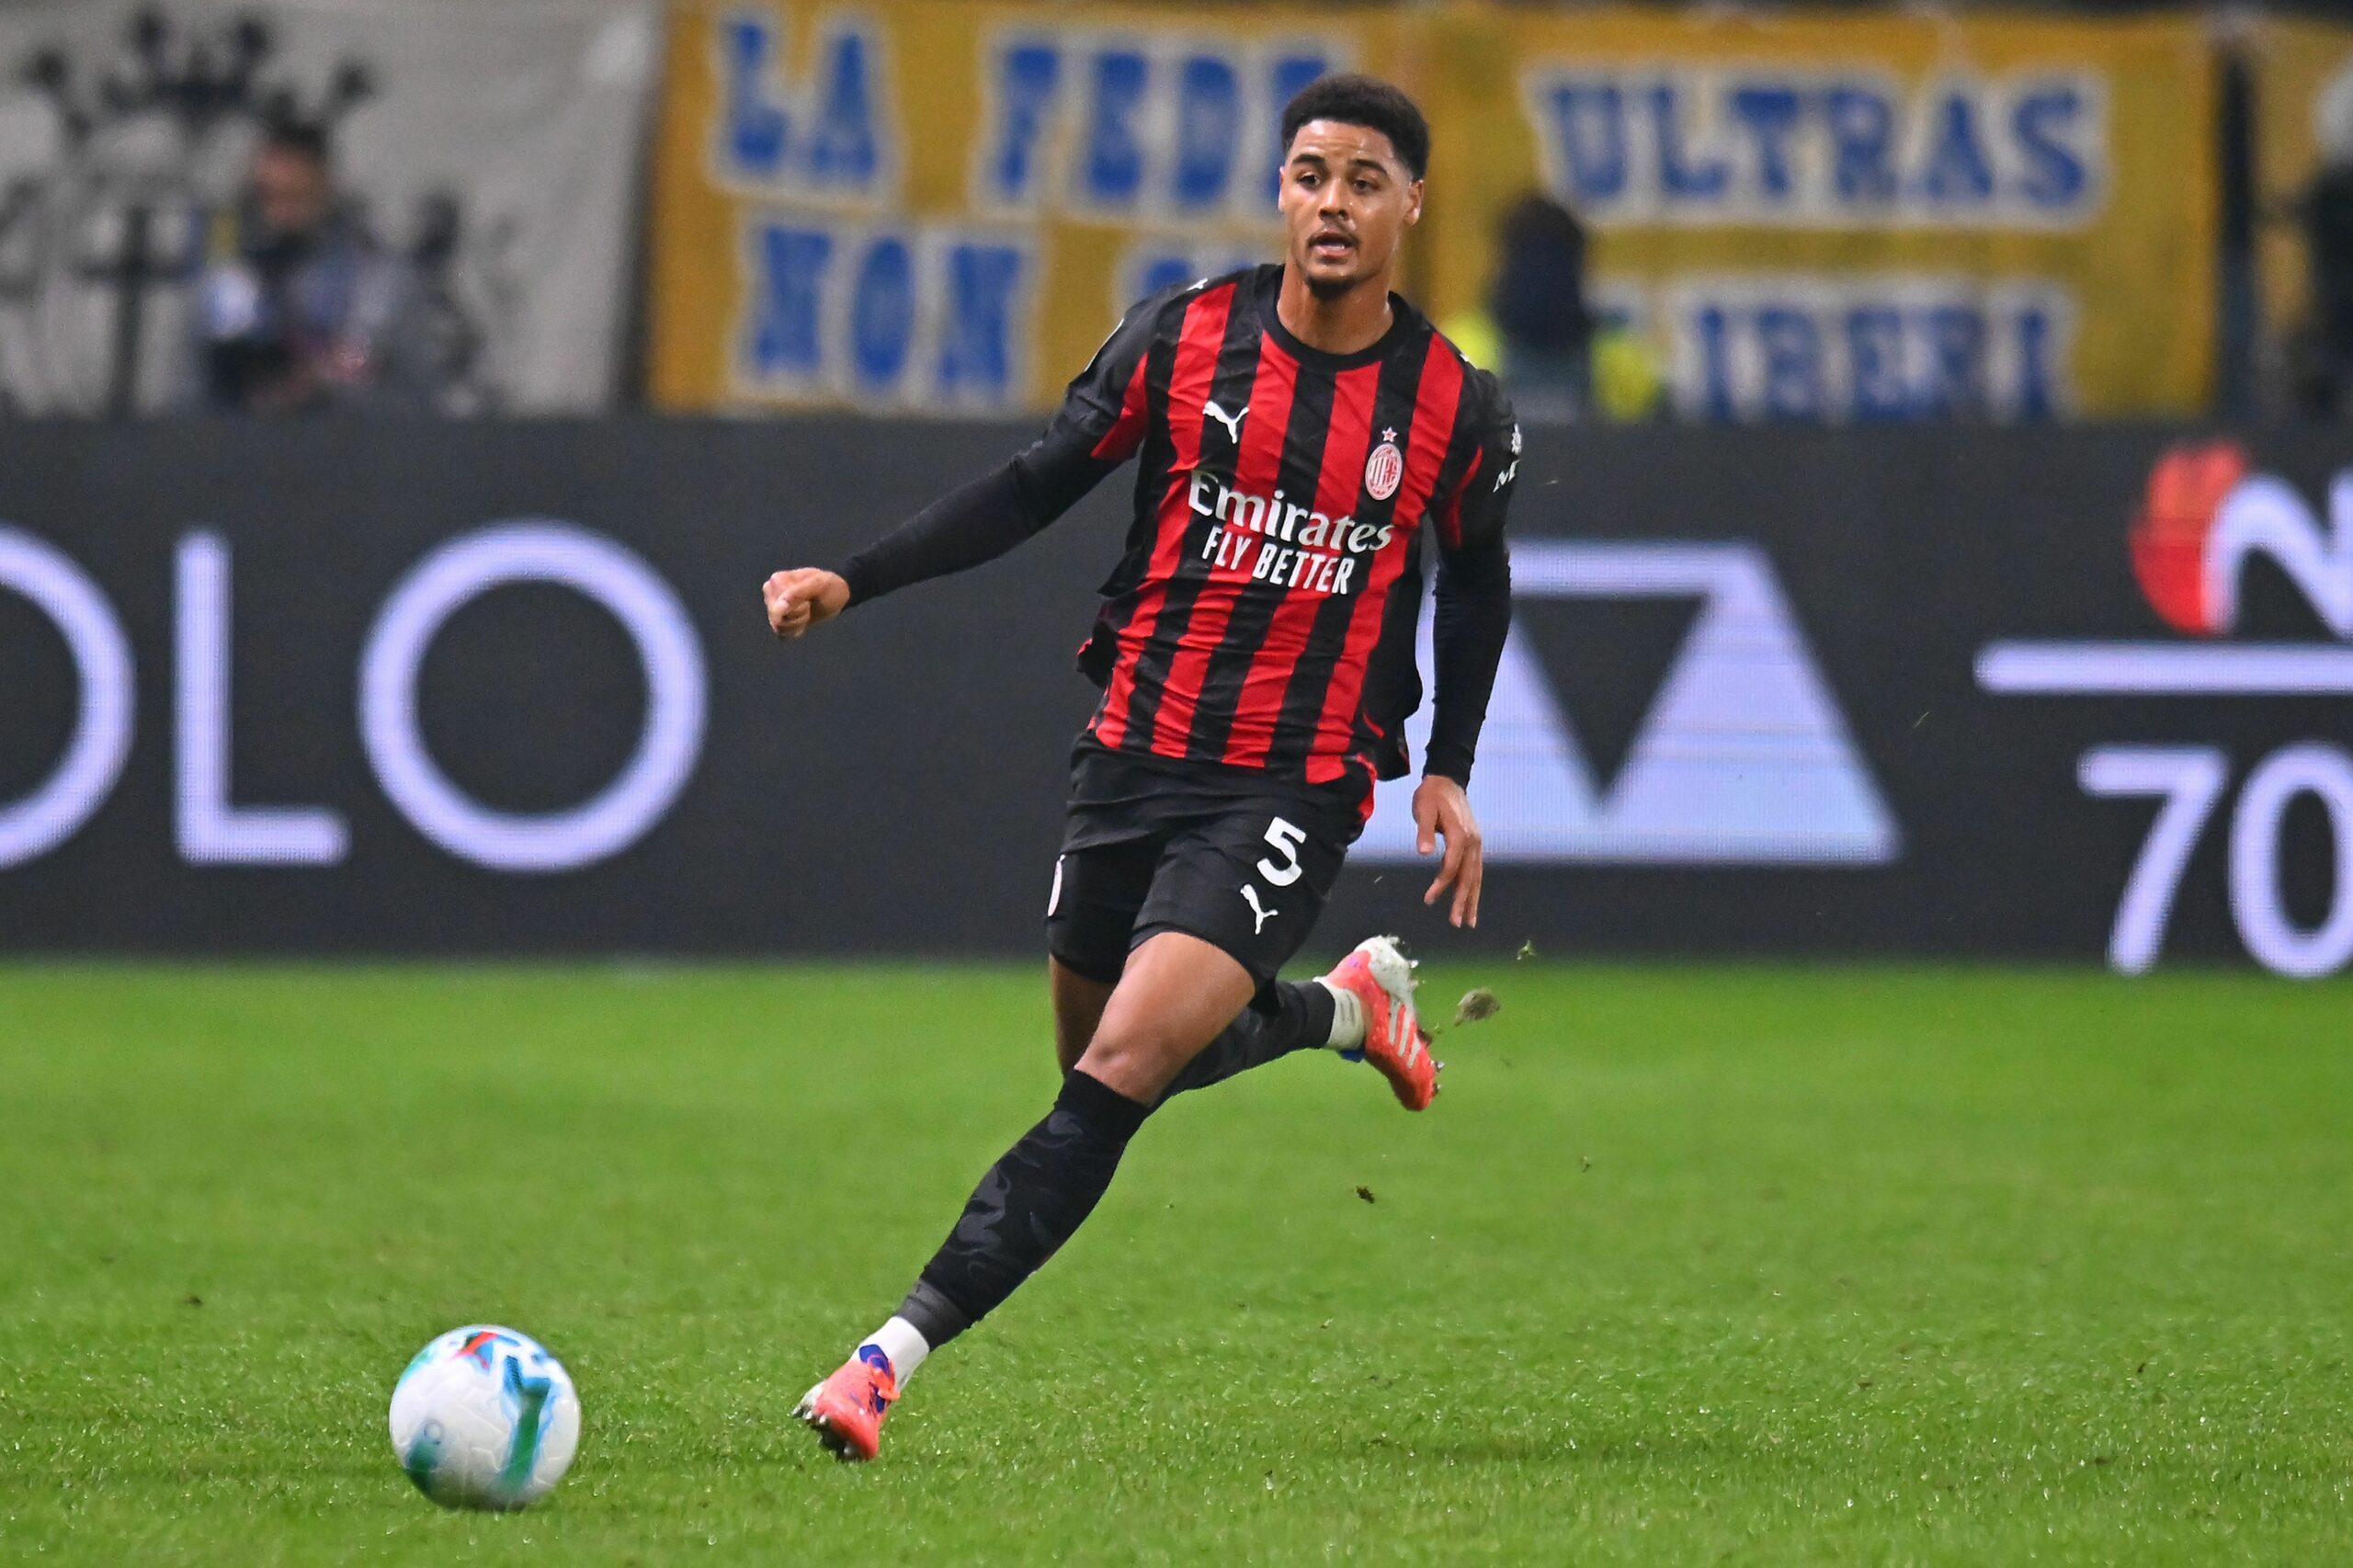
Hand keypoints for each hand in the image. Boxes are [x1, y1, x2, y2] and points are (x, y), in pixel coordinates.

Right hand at [762, 569, 848, 639]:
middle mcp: (771, 594)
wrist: (837, 595)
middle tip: (809, 604)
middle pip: (777, 618)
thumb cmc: (828, 586)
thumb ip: (797, 593)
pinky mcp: (780, 621)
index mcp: (776, 581)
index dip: (797, 606)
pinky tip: (805, 621)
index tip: (809, 596)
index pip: (778, 605)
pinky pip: (782, 634)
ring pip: (779, 628)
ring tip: (808, 611)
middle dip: (798, 615)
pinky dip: (796, 630)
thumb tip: (779, 607)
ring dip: (798, 623)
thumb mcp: (818, 585)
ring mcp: (774, 608)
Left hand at [1412, 774, 1482, 928]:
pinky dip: (1473, 887)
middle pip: (1469, 876)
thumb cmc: (1431, 795)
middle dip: (1463, 901)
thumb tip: (1423, 853)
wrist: (1447, 780)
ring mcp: (1476, 843)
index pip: (1452, 866)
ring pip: (1475, 876)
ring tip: (1469, 921)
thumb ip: (1424, 830)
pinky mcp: (1474, 843)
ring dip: (1471, 899)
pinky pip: (1475, 870)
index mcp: (1460, 834)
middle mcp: (1473, 842)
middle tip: (1458, 923)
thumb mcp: (1424, 809)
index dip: (1441, 884)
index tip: (1428, 899)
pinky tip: (1469, 899)